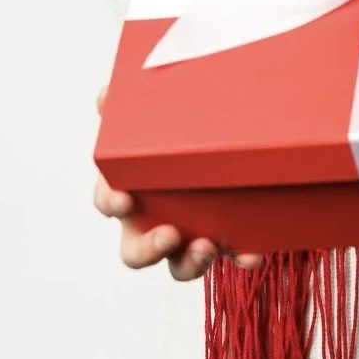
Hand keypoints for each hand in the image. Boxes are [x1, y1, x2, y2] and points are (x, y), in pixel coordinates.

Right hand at [93, 83, 261, 279]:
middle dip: (149, 248)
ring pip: (178, 265)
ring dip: (191, 262)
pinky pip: (228, 257)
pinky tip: (252, 252)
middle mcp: (151, 221)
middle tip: (170, 234)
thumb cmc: (175, 136)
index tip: (125, 198)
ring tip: (208, 246)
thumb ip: (127, 107)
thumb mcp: (154, 117)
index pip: (109, 201)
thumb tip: (106, 92)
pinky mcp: (220, 241)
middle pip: (135, 250)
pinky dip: (239, 256)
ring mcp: (186, 237)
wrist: (224, 141)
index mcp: (131, 189)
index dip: (112, 202)